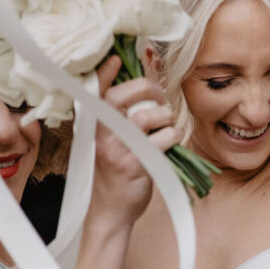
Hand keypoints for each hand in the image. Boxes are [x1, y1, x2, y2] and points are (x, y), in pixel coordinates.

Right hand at [90, 56, 179, 225]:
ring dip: (166, 118)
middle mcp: (101, 135)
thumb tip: (147, 89)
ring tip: (168, 128)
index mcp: (95, 125)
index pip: (96, 92)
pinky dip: (174, 138)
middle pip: (121, 97)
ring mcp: (116, 150)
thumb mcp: (111, 141)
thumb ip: (122, 117)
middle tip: (160, 98)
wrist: (111, 210)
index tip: (116, 59)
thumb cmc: (116, 171)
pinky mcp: (134, 166)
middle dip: (148, 90)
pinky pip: (163, 140)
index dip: (104, 73)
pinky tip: (172, 144)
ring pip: (147, 117)